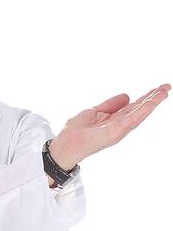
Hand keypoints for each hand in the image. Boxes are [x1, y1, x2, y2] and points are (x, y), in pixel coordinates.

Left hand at [49, 85, 168, 170]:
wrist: (67, 144)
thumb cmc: (76, 131)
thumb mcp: (95, 111)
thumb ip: (111, 104)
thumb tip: (127, 96)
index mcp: (115, 120)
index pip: (133, 107)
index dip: (145, 98)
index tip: (157, 89)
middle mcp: (119, 125)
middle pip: (140, 109)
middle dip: (154, 98)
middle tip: (166, 87)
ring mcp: (119, 129)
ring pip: (140, 113)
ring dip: (153, 102)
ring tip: (165, 91)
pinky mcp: (117, 131)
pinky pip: (134, 118)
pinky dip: (144, 109)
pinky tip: (153, 101)